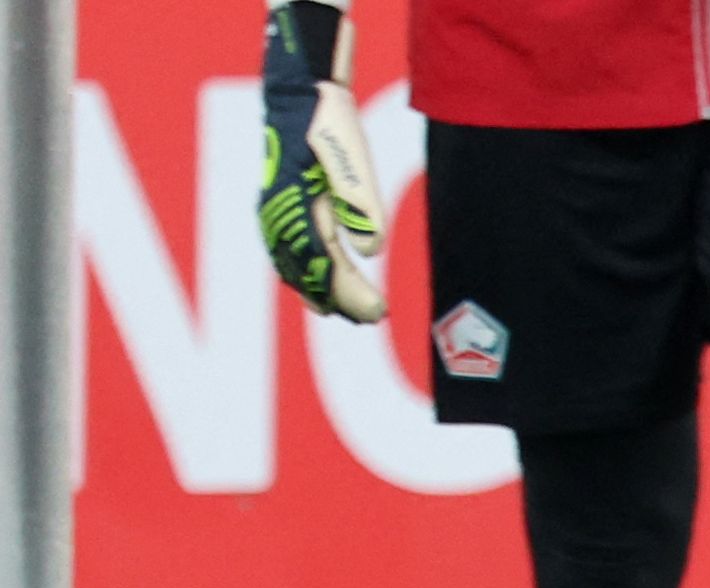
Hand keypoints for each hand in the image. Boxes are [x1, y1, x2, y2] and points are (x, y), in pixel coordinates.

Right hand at [259, 0, 384, 320]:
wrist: (300, 95)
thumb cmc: (329, 124)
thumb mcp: (351, 156)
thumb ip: (359, 200)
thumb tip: (370, 247)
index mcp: (298, 205)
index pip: (325, 263)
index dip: (350, 292)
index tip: (378, 311)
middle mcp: (280, 215)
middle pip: (309, 271)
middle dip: (341, 298)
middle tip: (375, 316)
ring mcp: (275, 212)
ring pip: (296, 266)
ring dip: (323, 292)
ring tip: (354, 313)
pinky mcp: (280, 208)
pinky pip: (289, 253)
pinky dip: (306, 276)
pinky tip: (322, 292)